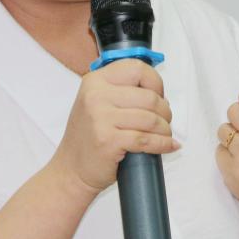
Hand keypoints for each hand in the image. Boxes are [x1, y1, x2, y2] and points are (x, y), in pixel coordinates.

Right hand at [52, 59, 178, 192]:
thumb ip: (121, 91)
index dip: (155, 82)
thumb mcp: (97, 103)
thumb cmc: (88, 137)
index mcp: (95, 81)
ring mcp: (101, 118)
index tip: (160, 95)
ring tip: (164, 135)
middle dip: (165, 111)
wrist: (70, 169)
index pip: (137, 68)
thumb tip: (158, 93)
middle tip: (164, 121)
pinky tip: (168, 145)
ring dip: (165, 129)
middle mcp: (96, 95)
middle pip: (149, 97)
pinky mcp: (108, 140)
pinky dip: (163, 144)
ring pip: (151, 119)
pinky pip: (146, 139)